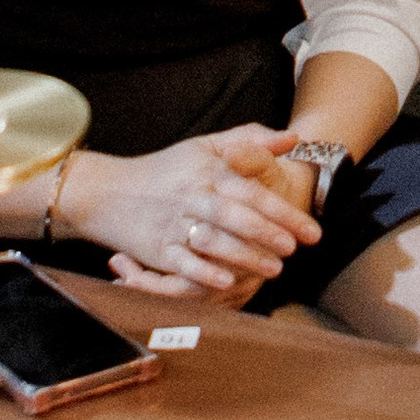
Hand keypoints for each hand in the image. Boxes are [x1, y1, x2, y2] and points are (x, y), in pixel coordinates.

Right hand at [66, 126, 324, 308]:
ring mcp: (174, 223)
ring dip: (245, 255)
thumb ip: (250, 140)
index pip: (253, 191)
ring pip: (214, 240)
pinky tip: (229, 281)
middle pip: (236, 214)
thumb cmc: (167, 168)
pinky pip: (183, 262)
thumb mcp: (206, 145)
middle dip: (268, 233)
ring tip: (274, 268)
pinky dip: (205, 272)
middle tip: (295, 250)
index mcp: (210, 170)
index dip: (283, 212)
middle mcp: (193, 195)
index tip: (310, 231)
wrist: (109, 191)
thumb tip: (293, 139)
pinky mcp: (157, 249)